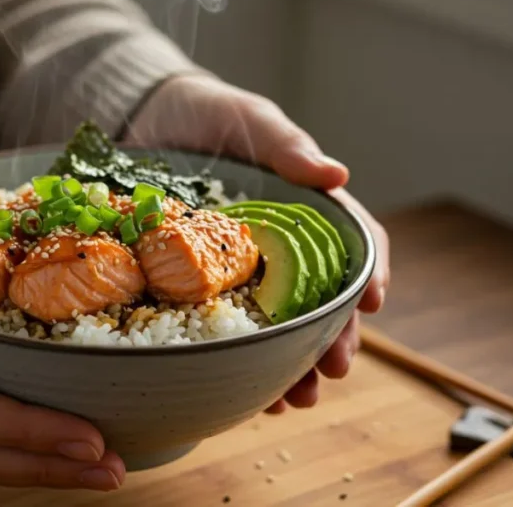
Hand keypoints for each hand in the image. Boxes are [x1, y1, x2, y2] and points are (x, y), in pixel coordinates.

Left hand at [126, 74, 390, 412]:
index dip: (367, 276)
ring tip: (292, 400)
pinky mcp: (199, 285)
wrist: (139, 120)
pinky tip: (246, 391)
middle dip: (332, 339)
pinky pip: (224, 329)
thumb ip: (287, 146)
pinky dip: (240, 362)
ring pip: (279, 326)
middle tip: (330, 372)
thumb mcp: (249, 120)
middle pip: (320, 300)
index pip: (350, 245)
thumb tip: (337, 175)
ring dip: (291, 365)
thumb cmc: (206, 113)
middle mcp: (279, 246)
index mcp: (302, 209)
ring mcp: (240, 270)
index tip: (373, 306)